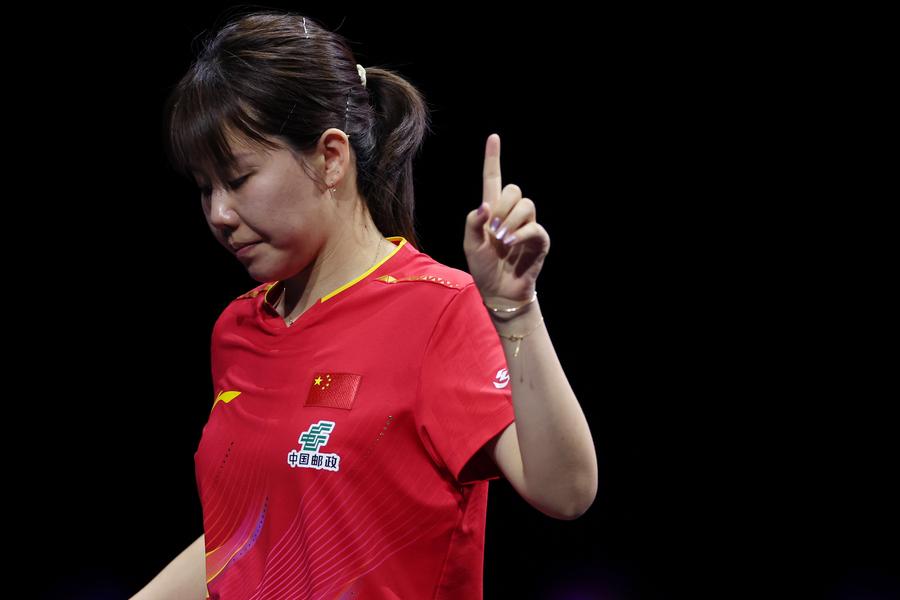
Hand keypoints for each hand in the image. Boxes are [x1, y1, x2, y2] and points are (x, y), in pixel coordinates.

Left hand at [464, 133, 549, 303]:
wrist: (498, 290)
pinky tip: (512, 245)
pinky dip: (521, 235)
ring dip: (511, 221)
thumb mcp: (470, 245)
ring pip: (526, 205)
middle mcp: (511, 214)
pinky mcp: (539, 240)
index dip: (493, 158)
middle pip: (514, 189)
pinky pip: (534, 227)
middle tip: (494, 231)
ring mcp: (527, 226)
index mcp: (492, 211)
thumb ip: (473, 223)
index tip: (494, 137)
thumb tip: (486, 206)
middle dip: (502, 207)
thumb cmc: (483, 267)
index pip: (493, 179)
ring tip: (502, 240)